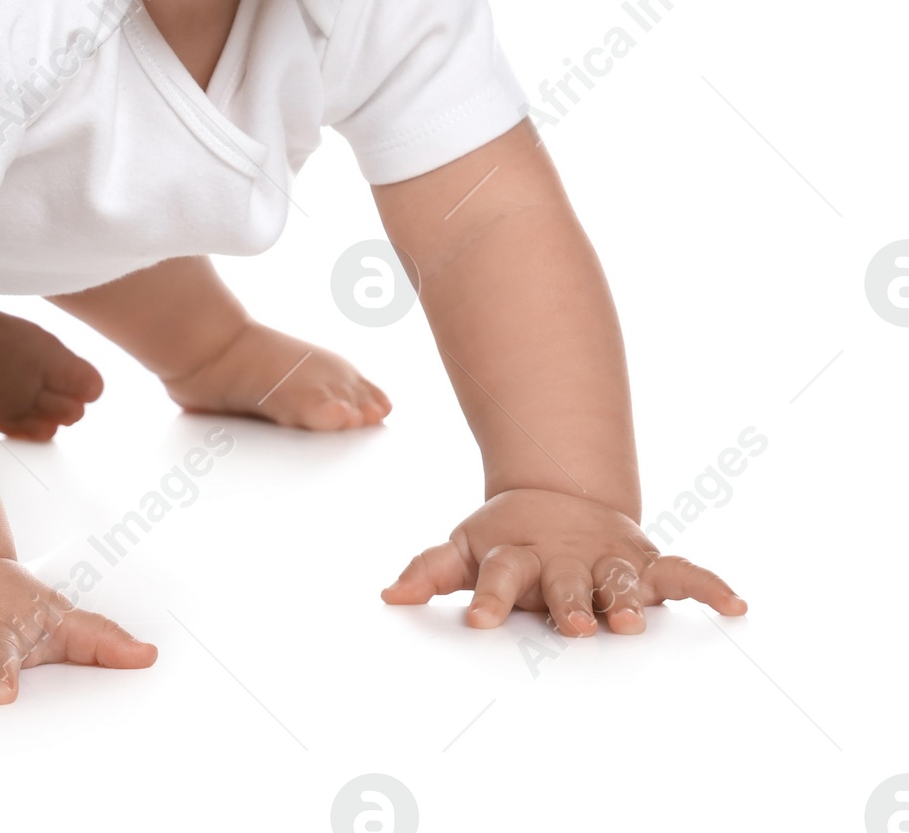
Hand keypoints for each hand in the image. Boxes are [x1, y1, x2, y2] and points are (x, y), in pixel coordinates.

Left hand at [380, 487, 746, 635]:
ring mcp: (606, 560)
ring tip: (635, 620)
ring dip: (629, 599)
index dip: (485, 596)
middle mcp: (565, 558)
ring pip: (621, 580)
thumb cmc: (507, 538)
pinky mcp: (644, 563)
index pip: (497, 576)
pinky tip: (736, 604)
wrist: (555, 497)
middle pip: (566, 581)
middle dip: (570, 603)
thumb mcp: (464, 548)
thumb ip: (430, 571)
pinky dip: (709, 586)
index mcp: (516, 555)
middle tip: (573, 626)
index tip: (476, 620)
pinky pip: (682, 573)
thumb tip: (389, 596)